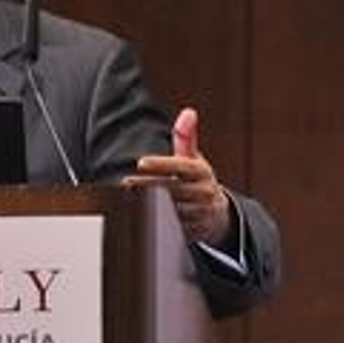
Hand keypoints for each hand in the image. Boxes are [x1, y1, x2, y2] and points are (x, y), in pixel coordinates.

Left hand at [123, 107, 233, 245]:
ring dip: (148, 205)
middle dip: (147, 187)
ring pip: (169, 209)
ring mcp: (199, 213)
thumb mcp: (194, 159)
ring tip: (127, 199)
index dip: (161, 164)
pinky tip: (137, 215)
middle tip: (126, 183)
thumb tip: (188, 112)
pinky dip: (154, 221)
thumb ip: (186, 137)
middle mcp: (203, 192)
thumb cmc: (198, 180)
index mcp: (202, 172)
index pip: (181, 166)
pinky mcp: (192, 230)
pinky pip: (170, 226)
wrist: (217, 214)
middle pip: (171, 189)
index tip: (141, 162)